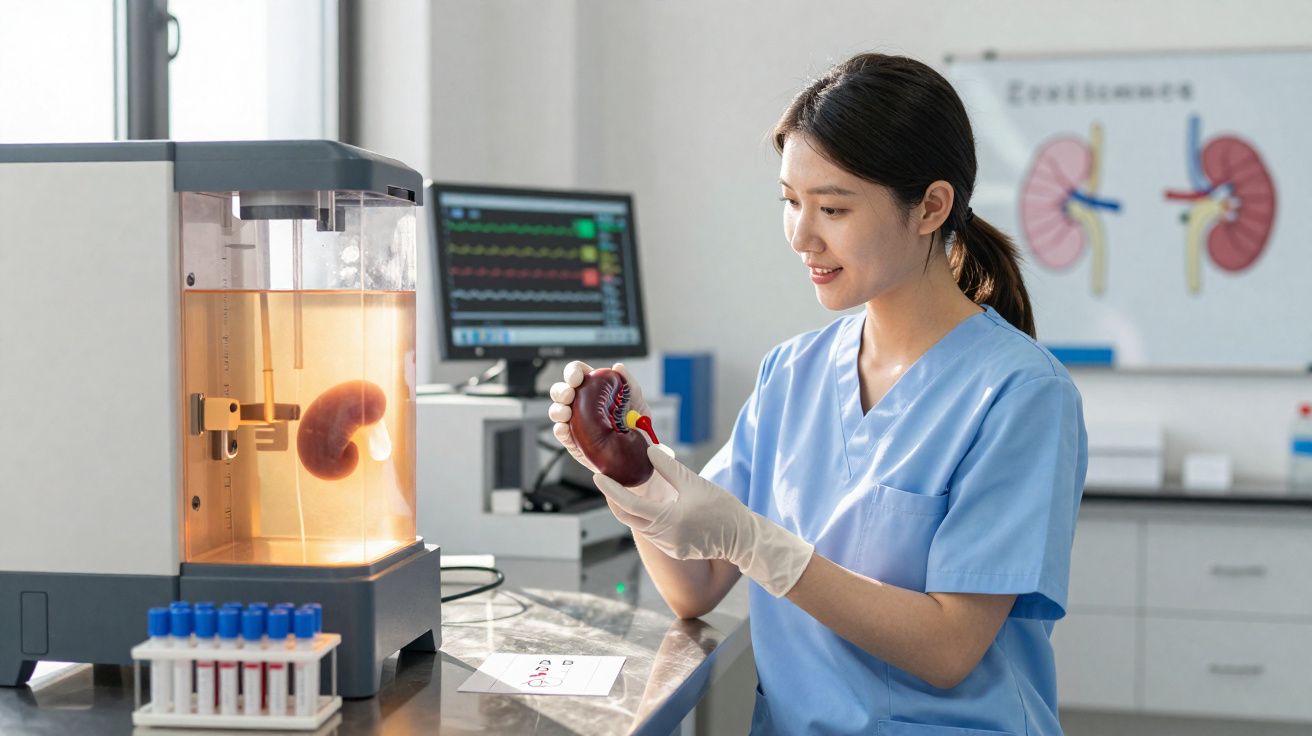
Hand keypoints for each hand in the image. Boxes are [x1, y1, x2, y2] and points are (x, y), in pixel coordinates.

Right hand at [547, 360, 650, 474]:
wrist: (639, 453)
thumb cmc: (637, 425)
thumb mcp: (637, 402)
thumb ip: (629, 384)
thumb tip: (618, 367)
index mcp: (594, 388)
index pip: (577, 374)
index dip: (573, 372)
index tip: (576, 377)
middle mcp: (581, 403)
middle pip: (561, 391)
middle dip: (561, 391)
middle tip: (569, 395)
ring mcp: (575, 421)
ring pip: (557, 410)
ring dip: (558, 410)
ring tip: (566, 413)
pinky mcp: (574, 440)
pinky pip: (561, 433)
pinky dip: (560, 429)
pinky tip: (565, 428)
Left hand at [592, 446, 815, 596]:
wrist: (743, 538)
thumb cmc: (723, 509)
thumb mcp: (695, 484)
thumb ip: (669, 468)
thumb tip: (649, 451)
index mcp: (667, 521)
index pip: (628, 505)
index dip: (610, 490)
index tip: (598, 477)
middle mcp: (663, 538)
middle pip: (627, 518)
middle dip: (615, 500)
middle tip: (607, 482)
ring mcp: (668, 547)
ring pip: (640, 525)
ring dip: (631, 509)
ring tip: (627, 488)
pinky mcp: (675, 550)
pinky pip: (653, 533)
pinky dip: (646, 518)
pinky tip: (651, 505)